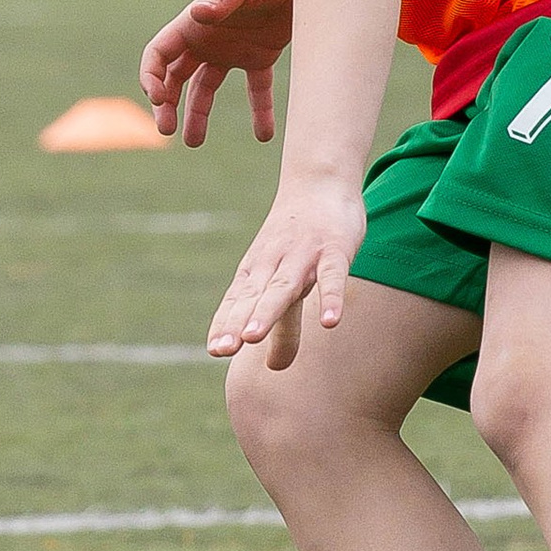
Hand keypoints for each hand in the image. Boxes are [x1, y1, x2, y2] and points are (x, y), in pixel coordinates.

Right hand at [140, 0, 295, 146]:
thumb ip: (218, 2)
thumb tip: (198, 14)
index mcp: (192, 25)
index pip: (158, 56)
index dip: (152, 78)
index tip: (159, 100)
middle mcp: (207, 40)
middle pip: (175, 78)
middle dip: (167, 104)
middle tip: (167, 130)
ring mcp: (232, 50)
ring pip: (206, 88)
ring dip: (198, 114)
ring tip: (195, 142)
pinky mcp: (260, 55)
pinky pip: (255, 90)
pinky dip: (259, 112)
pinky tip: (263, 135)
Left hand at [206, 173, 364, 368]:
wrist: (321, 181)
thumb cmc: (299, 239)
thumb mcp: (291, 283)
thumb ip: (285, 327)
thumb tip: (275, 368)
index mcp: (258, 271)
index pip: (238, 301)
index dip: (227, 324)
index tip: (214, 350)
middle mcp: (274, 263)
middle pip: (253, 296)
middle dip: (236, 322)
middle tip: (222, 349)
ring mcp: (304, 255)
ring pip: (283, 286)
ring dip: (267, 311)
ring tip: (252, 337)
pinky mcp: (335, 248)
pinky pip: (334, 275)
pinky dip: (332, 296)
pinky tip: (330, 323)